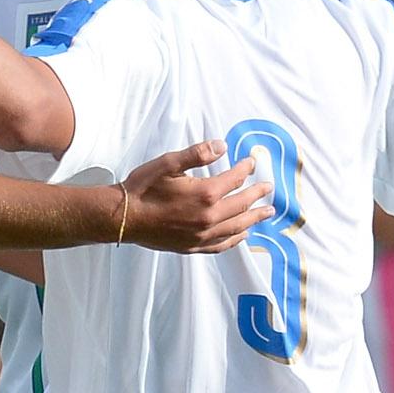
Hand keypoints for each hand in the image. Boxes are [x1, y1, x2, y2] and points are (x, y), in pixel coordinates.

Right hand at [117, 141, 266, 253]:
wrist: (124, 218)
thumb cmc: (143, 188)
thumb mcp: (168, 163)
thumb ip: (198, 154)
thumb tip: (223, 146)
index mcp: (205, 194)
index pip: (234, 179)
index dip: (245, 168)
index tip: (252, 162)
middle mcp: (209, 217)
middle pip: (241, 204)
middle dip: (257, 194)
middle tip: (269, 188)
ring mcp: (202, 235)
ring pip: (237, 226)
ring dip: (254, 218)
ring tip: (267, 213)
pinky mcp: (193, 246)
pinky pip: (222, 244)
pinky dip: (236, 239)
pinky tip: (243, 235)